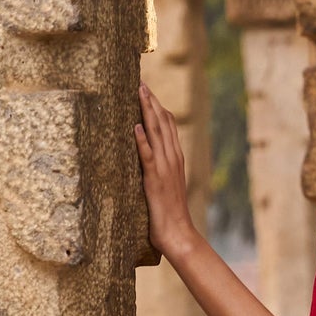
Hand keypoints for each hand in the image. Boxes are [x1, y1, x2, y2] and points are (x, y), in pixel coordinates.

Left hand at [135, 82, 196, 258]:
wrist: (179, 234)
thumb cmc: (170, 215)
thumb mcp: (165, 186)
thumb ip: (160, 171)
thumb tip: (150, 162)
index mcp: (176, 159)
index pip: (169, 126)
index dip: (158, 107)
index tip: (149, 91)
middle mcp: (172, 159)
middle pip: (163, 123)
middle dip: (152, 101)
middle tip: (141, 82)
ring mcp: (164, 169)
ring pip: (157, 133)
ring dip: (147, 111)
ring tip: (139, 92)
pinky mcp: (155, 180)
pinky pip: (148, 156)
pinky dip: (142, 140)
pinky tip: (136, 126)